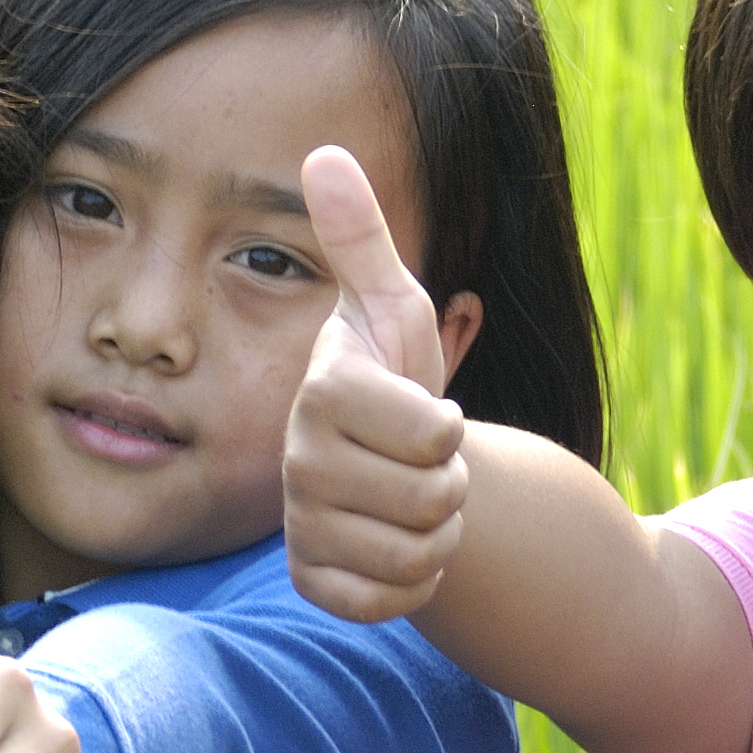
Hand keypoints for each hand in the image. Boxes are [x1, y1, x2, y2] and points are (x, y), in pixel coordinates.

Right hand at [282, 145, 471, 622]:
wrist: (389, 464)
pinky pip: (388, 601)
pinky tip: (395, 547)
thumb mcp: (392, 304)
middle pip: (433, 498)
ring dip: (437, 534)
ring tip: (411, 500)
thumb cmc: (396, 374)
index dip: (452, 428)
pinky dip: (414, 584)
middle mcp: (299, 461)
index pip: (435, 433)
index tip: (428, 411)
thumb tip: (323, 151)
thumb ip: (360, 236)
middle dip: (451, 486)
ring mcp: (302, 525)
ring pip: (418, 555)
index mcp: (325, 393)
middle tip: (422, 463)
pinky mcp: (313, 582)